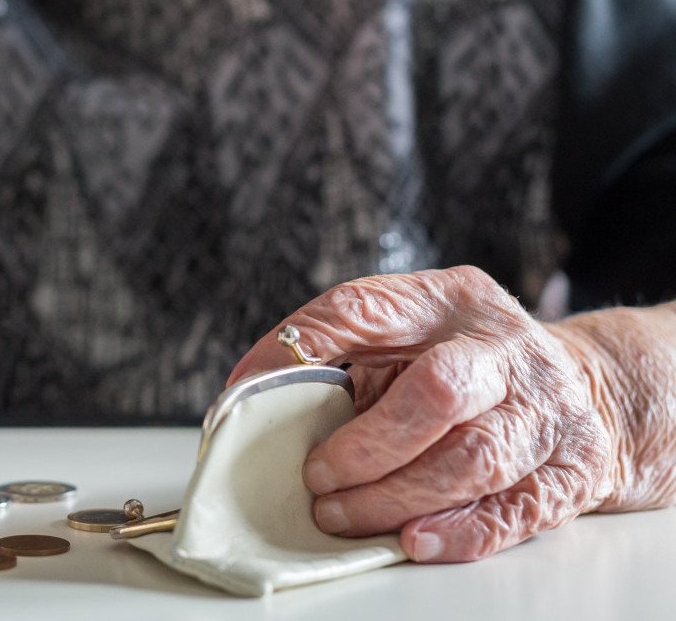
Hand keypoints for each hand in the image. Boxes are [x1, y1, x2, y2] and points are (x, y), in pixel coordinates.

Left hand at [227, 266, 634, 562]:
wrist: (588, 389)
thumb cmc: (467, 364)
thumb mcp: (410, 334)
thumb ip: (343, 353)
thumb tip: (254, 394)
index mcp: (449, 300)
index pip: (365, 308)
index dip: (301, 346)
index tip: (250, 388)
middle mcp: (504, 348)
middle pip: (438, 391)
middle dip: (367, 444)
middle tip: (316, 475)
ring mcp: (545, 409)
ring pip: (473, 459)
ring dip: (395, 496)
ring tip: (342, 514)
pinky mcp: (569, 469)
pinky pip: (513, 510)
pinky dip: (458, 531)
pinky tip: (412, 539)